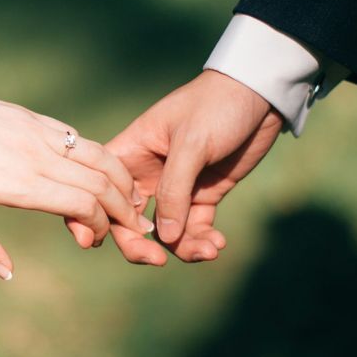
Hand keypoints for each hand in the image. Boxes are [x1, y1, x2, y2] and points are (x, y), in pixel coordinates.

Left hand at [0, 100, 154, 279]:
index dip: (99, 225)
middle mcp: (36, 156)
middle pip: (101, 182)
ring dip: (122, 180)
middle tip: (133, 228)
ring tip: (132, 200)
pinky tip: (104, 172)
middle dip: (124, 209)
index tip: (91, 240)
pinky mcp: (35, 118)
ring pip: (99, 155)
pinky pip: (79, 138)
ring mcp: (38, 133)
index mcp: (18, 183)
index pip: (82, 204)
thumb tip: (7, 274)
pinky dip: (101, 158)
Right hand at [104, 70, 282, 264]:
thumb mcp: (191, 143)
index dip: (96, 216)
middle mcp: (147, 173)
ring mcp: (176, 186)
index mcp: (131, 152)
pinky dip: (203, 240)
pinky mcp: (204, 194)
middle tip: (158, 261)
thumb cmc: (216, 106)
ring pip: (165, 231)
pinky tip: (218, 244)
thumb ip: (174, 190)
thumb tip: (163, 238)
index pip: (102, 189)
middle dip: (140, 245)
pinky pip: (195, 228)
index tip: (101, 241)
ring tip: (208, 250)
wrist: (260, 94)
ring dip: (182, 247)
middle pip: (129, 220)